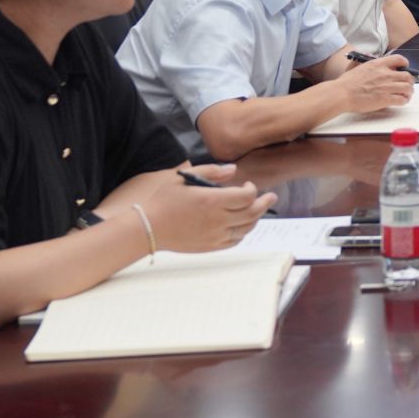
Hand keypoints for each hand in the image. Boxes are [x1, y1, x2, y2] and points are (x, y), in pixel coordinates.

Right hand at [142, 164, 277, 253]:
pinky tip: (243, 226)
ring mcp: (214, 235)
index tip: (247, 185)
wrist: (147, 228)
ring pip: (246, 229)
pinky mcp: (209, 247)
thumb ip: (211, 172)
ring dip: (256, 218)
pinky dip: (243, 233)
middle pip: (252, 213)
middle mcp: (216, 220)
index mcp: (211, 200)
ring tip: (258, 210)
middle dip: (264, 203)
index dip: (252, 189)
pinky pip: (234, 241)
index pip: (246, 197)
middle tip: (271, 197)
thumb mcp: (183, 177)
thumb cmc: (163, 200)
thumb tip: (234, 170)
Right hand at [335, 53, 412, 112]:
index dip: (405, 64)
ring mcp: (386, 86)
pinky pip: (402, 99)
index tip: (405, 68)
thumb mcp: (356, 65)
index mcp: (378, 64)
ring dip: (409, 91)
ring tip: (407, 94)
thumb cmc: (346, 82)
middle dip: (410, 81)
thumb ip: (365, 60)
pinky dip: (404, 100)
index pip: (399, 59)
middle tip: (408, 84)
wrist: (341, 94)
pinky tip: (402, 101)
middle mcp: (385, 74)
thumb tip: (367, 55)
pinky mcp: (385, 99)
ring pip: (408, 88)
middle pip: (407, 75)